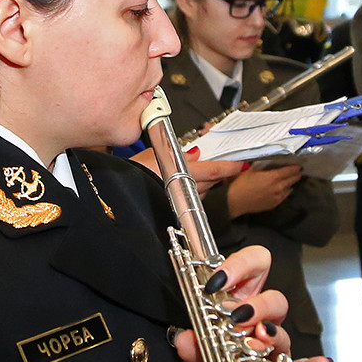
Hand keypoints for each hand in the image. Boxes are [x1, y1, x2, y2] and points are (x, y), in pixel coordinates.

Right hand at [125, 147, 244, 196]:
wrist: (121, 194)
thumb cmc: (133, 175)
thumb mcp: (155, 155)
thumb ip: (179, 154)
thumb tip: (195, 153)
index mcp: (184, 173)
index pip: (215, 171)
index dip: (230, 167)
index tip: (240, 164)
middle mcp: (186, 190)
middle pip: (212, 181)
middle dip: (218, 172)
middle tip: (223, 162)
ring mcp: (182, 201)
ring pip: (202, 190)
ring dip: (205, 181)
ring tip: (200, 171)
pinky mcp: (176, 208)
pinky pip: (191, 198)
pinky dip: (192, 190)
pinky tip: (185, 183)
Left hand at [172, 245, 332, 361]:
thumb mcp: (196, 357)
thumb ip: (190, 347)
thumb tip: (185, 339)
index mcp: (241, 304)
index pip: (252, 268)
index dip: (240, 265)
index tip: (219, 279)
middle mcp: (263, 322)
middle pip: (274, 299)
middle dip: (259, 304)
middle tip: (237, 317)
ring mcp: (276, 349)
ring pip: (283, 333)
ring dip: (272, 335)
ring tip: (257, 342)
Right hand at [226, 163, 301, 217]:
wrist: (234, 201)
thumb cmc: (241, 184)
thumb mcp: (252, 169)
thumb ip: (264, 165)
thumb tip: (271, 161)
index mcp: (274, 177)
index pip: (291, 170)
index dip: (296, 167)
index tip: (298, 165)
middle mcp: (279, 187)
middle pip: (294, 179)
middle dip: (296, 174)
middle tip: (297, 171)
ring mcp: (277, 197)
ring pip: (290, 189)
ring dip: (290, 183)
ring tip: (289, 180)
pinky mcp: (274, 205)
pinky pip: (284, 197)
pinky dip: (285, 192)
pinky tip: (282, 189)